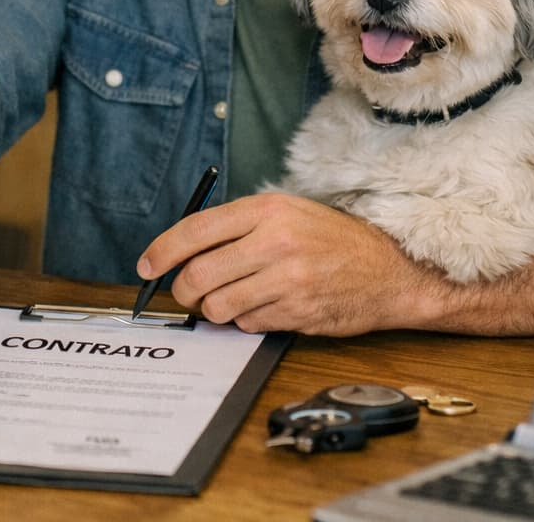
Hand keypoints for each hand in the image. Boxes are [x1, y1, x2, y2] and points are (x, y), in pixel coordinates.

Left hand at [136, 192, 449, 335]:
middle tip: (188, 292)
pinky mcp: (296, 312)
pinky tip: (267, 306)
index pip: (195, 231)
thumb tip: (183, 252)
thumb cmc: (331, 239)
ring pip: (217, 305)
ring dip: (216, 308)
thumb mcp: (286, 213)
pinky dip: (247, 320)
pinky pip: (247, 324)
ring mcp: (286, 280)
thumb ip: (238, 227)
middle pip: (198, 275)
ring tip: (235, 297)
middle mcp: (274, 242)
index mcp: (267, 210)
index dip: (162, 252)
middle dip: (184, 290)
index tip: (146, 266)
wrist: (388, 270)